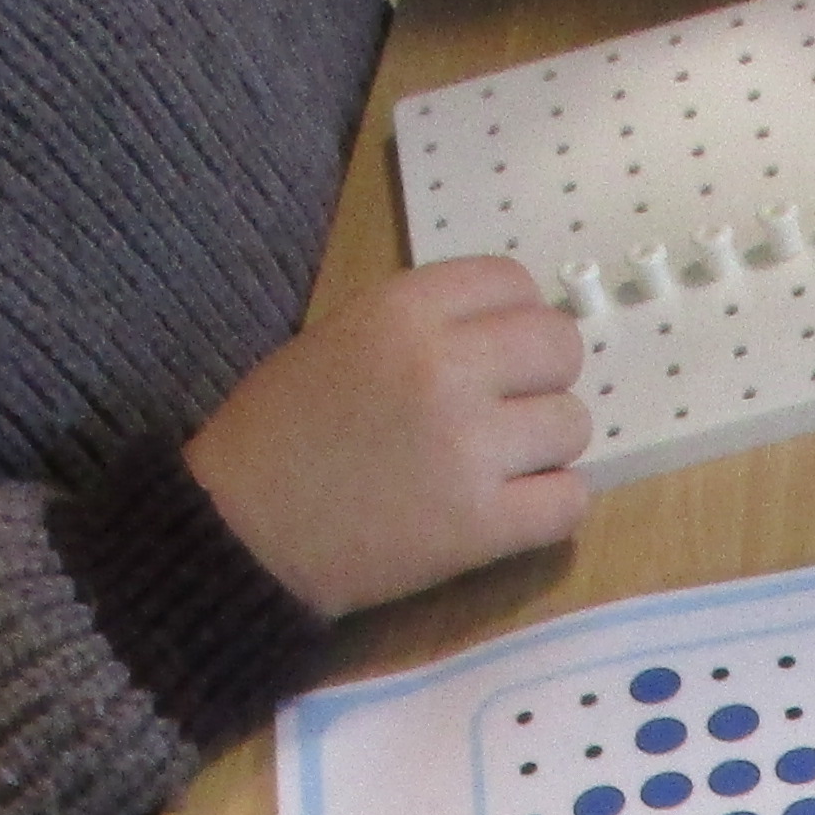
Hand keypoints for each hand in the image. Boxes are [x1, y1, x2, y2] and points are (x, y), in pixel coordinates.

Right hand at [186, 256, 589, 619]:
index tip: (498, 354)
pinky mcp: (482, 525)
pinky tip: (513, 510)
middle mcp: (443, 366)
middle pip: (560, 347)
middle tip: (507, 413)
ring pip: (572, 426)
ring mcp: (468, 447)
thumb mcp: (341, 339)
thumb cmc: (281, 434)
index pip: (514, 283)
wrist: (242, 531)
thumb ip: (424, 326)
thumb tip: (511, 335)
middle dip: (542, 379)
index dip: (516, 318)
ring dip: (546, 448)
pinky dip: (551, 507)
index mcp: (402, 310)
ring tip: (498, 467)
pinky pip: (570, 501)